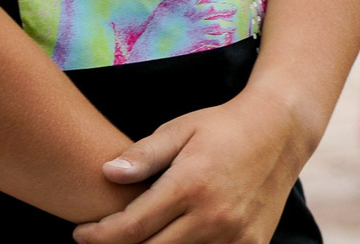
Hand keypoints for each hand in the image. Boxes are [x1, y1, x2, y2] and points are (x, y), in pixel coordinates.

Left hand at [70, 89, 321, 243]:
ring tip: (134, 238)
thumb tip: (107, 173)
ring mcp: (234, 237)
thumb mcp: (180, 128)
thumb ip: (144, 154)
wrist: (278, 132)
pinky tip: (172, 238)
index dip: (101, 236)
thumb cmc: (221, 127)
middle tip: (100, 240)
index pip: (132, 226)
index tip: (81, 234)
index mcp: (189, 185)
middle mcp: (212, 217)